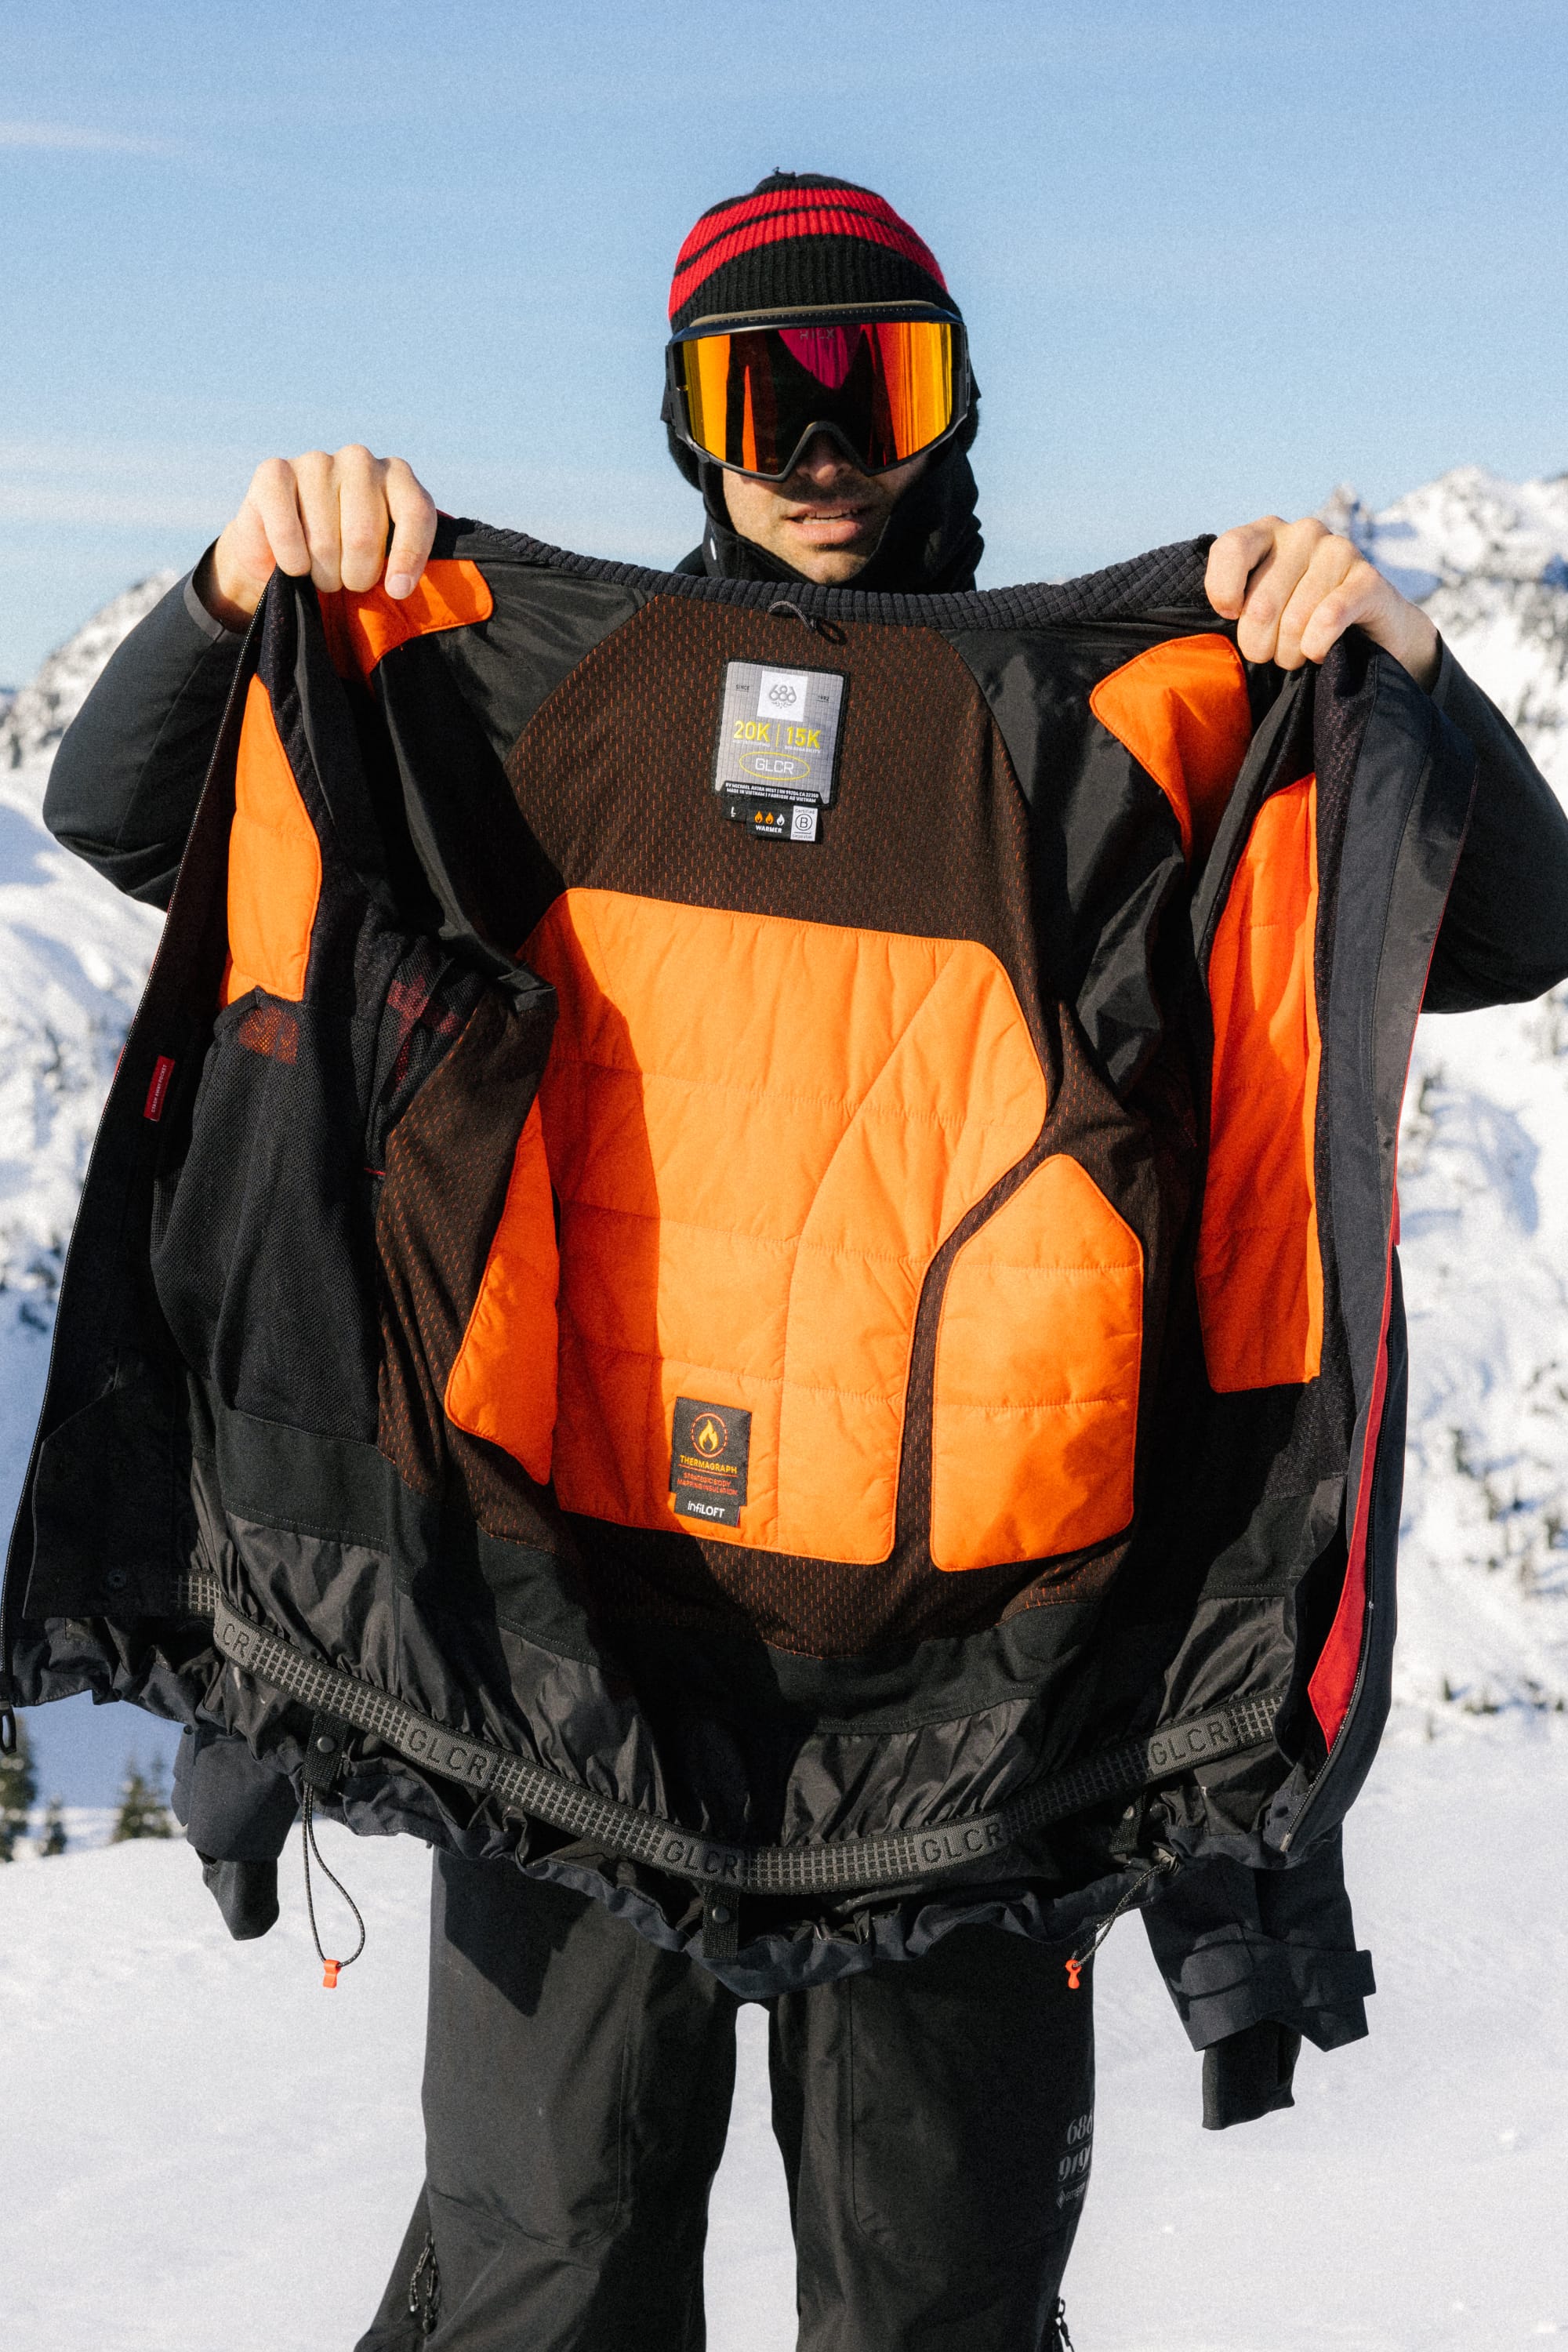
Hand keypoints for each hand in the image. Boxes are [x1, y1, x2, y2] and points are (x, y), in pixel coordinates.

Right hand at [195, 445, 437, 630]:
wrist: (288, 546)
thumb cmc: (348, 556)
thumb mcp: (386, 559)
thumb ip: (402, 564)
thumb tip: (398, 587)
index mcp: (397, 477)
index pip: (415, 513)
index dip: (407, 559)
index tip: (397, 592)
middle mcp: (359, 460)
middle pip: (363, 537)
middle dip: (356, 576)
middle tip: (348, 581)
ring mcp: (316, 461)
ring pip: (324, 542)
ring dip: (322, 574)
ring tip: (321, 571)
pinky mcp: (274, 472)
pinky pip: (286, 533)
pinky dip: (292, 563)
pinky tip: (294, 565)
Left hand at [1206, 515, 1439, 691]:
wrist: (1368, 633)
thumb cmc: (1297, 622)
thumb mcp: (1256, 606)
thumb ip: (1233, 601)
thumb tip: (1224, 611)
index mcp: (1268, 533)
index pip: (1232, 548)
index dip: (1223, 591)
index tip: (1231, 616)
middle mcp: (1304, 533)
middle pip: (1260, 604)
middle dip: (1259, 645)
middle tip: (1268, 654)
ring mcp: (1339, 550)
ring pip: (1294, 620)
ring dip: (1290, 653)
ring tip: (1296, 654)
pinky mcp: (1369, 578)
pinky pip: (1329, 619)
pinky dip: (1317, 646)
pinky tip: (1318, 652)